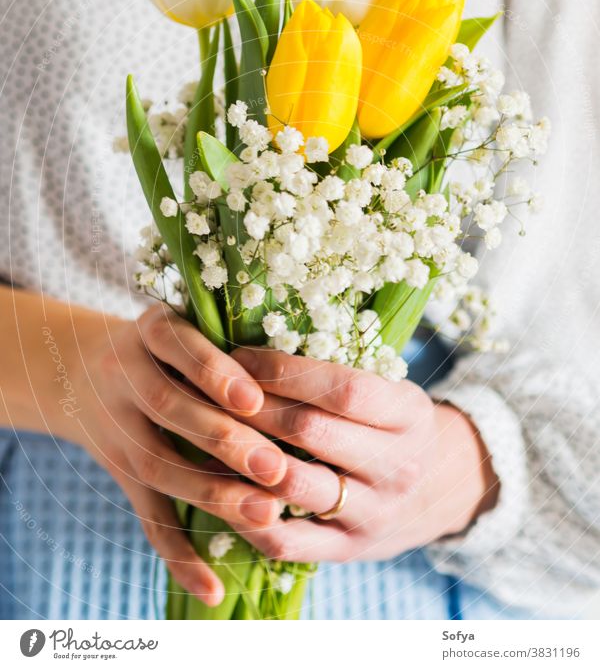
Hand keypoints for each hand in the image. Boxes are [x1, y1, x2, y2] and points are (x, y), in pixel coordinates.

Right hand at [67, 304, 287, 604]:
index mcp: (149, 330)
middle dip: (223, 439)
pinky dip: (179, 556)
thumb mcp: (185, 324)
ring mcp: (116, 429)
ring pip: (158, 466)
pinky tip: (213, 588)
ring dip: (211, 494)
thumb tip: (309, 372)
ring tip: (266, 514)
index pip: (177, 346)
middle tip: (276, 467)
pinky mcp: (119, 474)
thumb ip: (231, 338)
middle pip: (169, 409)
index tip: (253, 399)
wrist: (80, 369)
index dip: (214, 373)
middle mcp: (122, 375)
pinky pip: (145, 516)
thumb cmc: (166, 346)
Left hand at [227, 348, 498, 562]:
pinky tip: (219, 489)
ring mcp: (375, 513)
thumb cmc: (392, 424)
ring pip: (295, 486)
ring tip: (205, 434)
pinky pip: (289, 541)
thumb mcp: (388, 387)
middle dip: (253, 408)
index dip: (286, 372)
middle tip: (209, 391)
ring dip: (242, 458)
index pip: (345, 389)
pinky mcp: (349, 551)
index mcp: (409, 415)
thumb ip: (336, 370)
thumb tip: (254, 343)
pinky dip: (247, 516)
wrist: (436, 489)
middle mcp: (398, 466)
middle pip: (312, 432)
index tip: (239, 357)